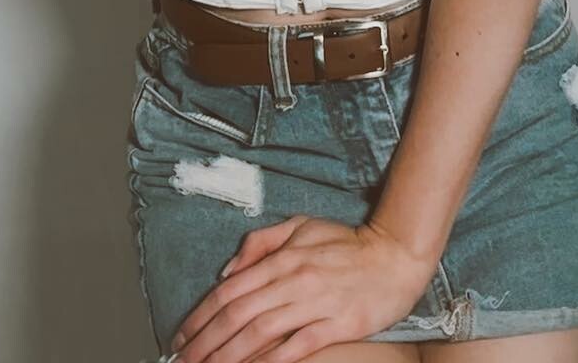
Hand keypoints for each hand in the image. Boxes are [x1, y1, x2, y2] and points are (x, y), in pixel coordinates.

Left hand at [168, 215, 434, 362]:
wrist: (395, 256)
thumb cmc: (347, 243)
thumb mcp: (302, 227)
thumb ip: (262, 243)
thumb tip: (228, 270)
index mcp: (284, 257)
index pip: (231, 289)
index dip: (201, 314)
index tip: (181, 336)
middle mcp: (295, 279)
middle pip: (239, 314)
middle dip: (206, 341)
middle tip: (183, 361)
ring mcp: (316, 302)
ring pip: (261, 332)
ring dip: (228, 355)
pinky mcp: (337, 325)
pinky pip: (296, 346)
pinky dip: (270, 361)